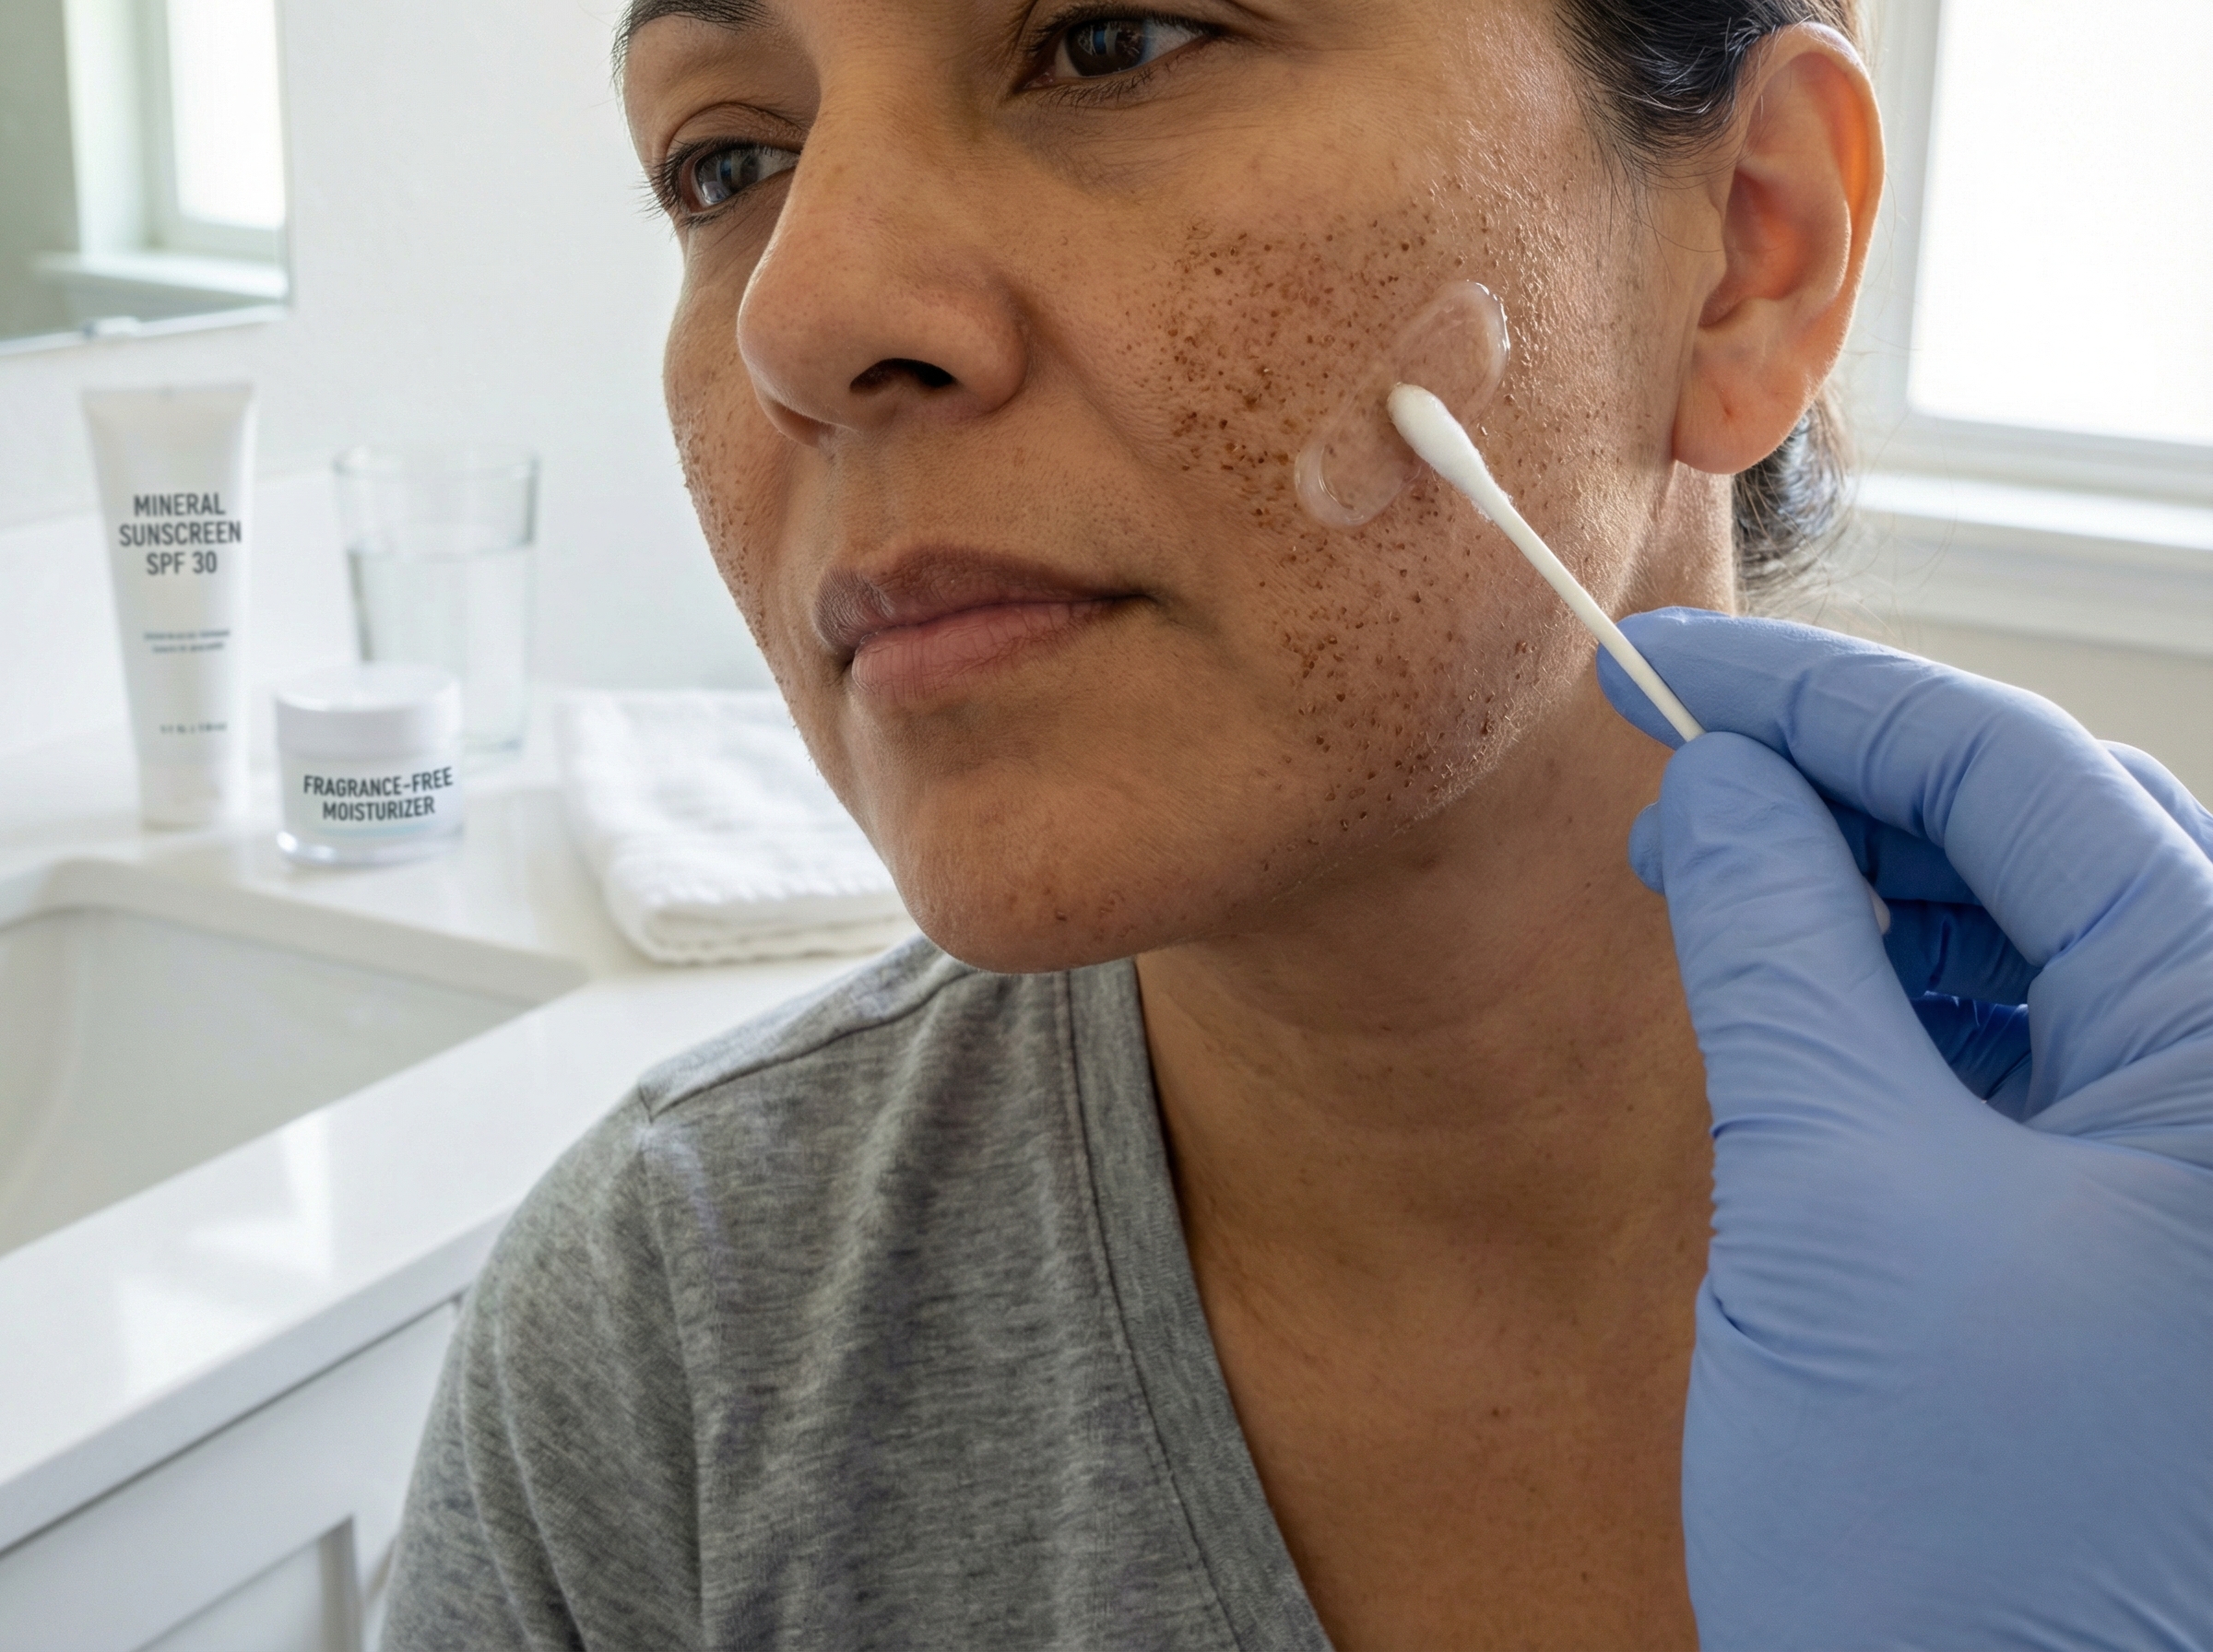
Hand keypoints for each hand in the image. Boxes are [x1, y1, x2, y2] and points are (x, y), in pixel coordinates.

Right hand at [1598, 609, 2212, 1650]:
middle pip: (2046, 830)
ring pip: (2041, 929)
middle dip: (1852, 777)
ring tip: (1726, 866)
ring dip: (1878, 878)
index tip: (1659, 673)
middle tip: (1679, 763)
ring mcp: (2198, 1159)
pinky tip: (1808, 986)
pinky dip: (1907, 987)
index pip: (2014, 770)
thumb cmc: (1959, 1537)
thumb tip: (1718, 786)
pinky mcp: (2137, 1230)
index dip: (1820, 698)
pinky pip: (2031, 1040)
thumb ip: (1780, 949)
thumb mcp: (1832, 1196)